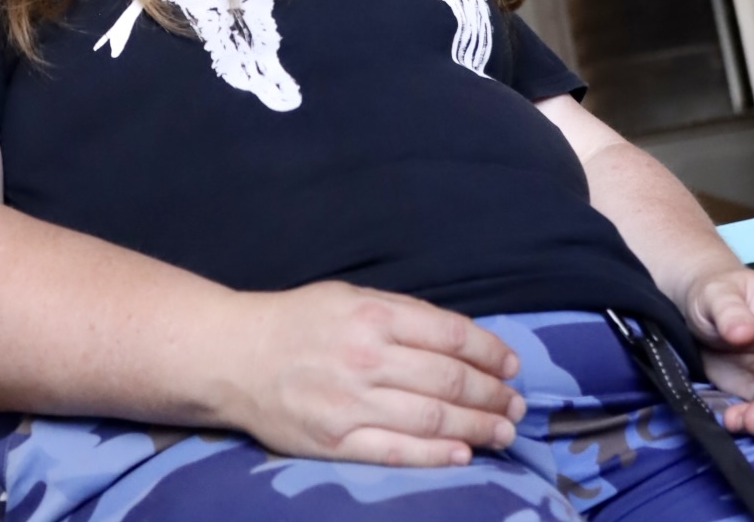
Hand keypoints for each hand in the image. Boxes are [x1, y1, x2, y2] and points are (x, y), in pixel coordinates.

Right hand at [222, 282, 525, 466]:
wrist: (235, 356)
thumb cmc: (297, 321)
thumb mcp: (348, 296)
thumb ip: (400, 314)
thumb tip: (457, 339)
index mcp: (371, 314)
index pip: (448, 334)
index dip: (489, 351)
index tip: (512, 364)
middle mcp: (366, 357)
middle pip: (448, 379)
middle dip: (492, 393)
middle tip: (517, 404)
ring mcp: (352, 403)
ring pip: (432, 418)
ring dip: (478, 427)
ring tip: (505, 431)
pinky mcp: (337, 442)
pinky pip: (398, 452)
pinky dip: (437, 456)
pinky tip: (465, 455)